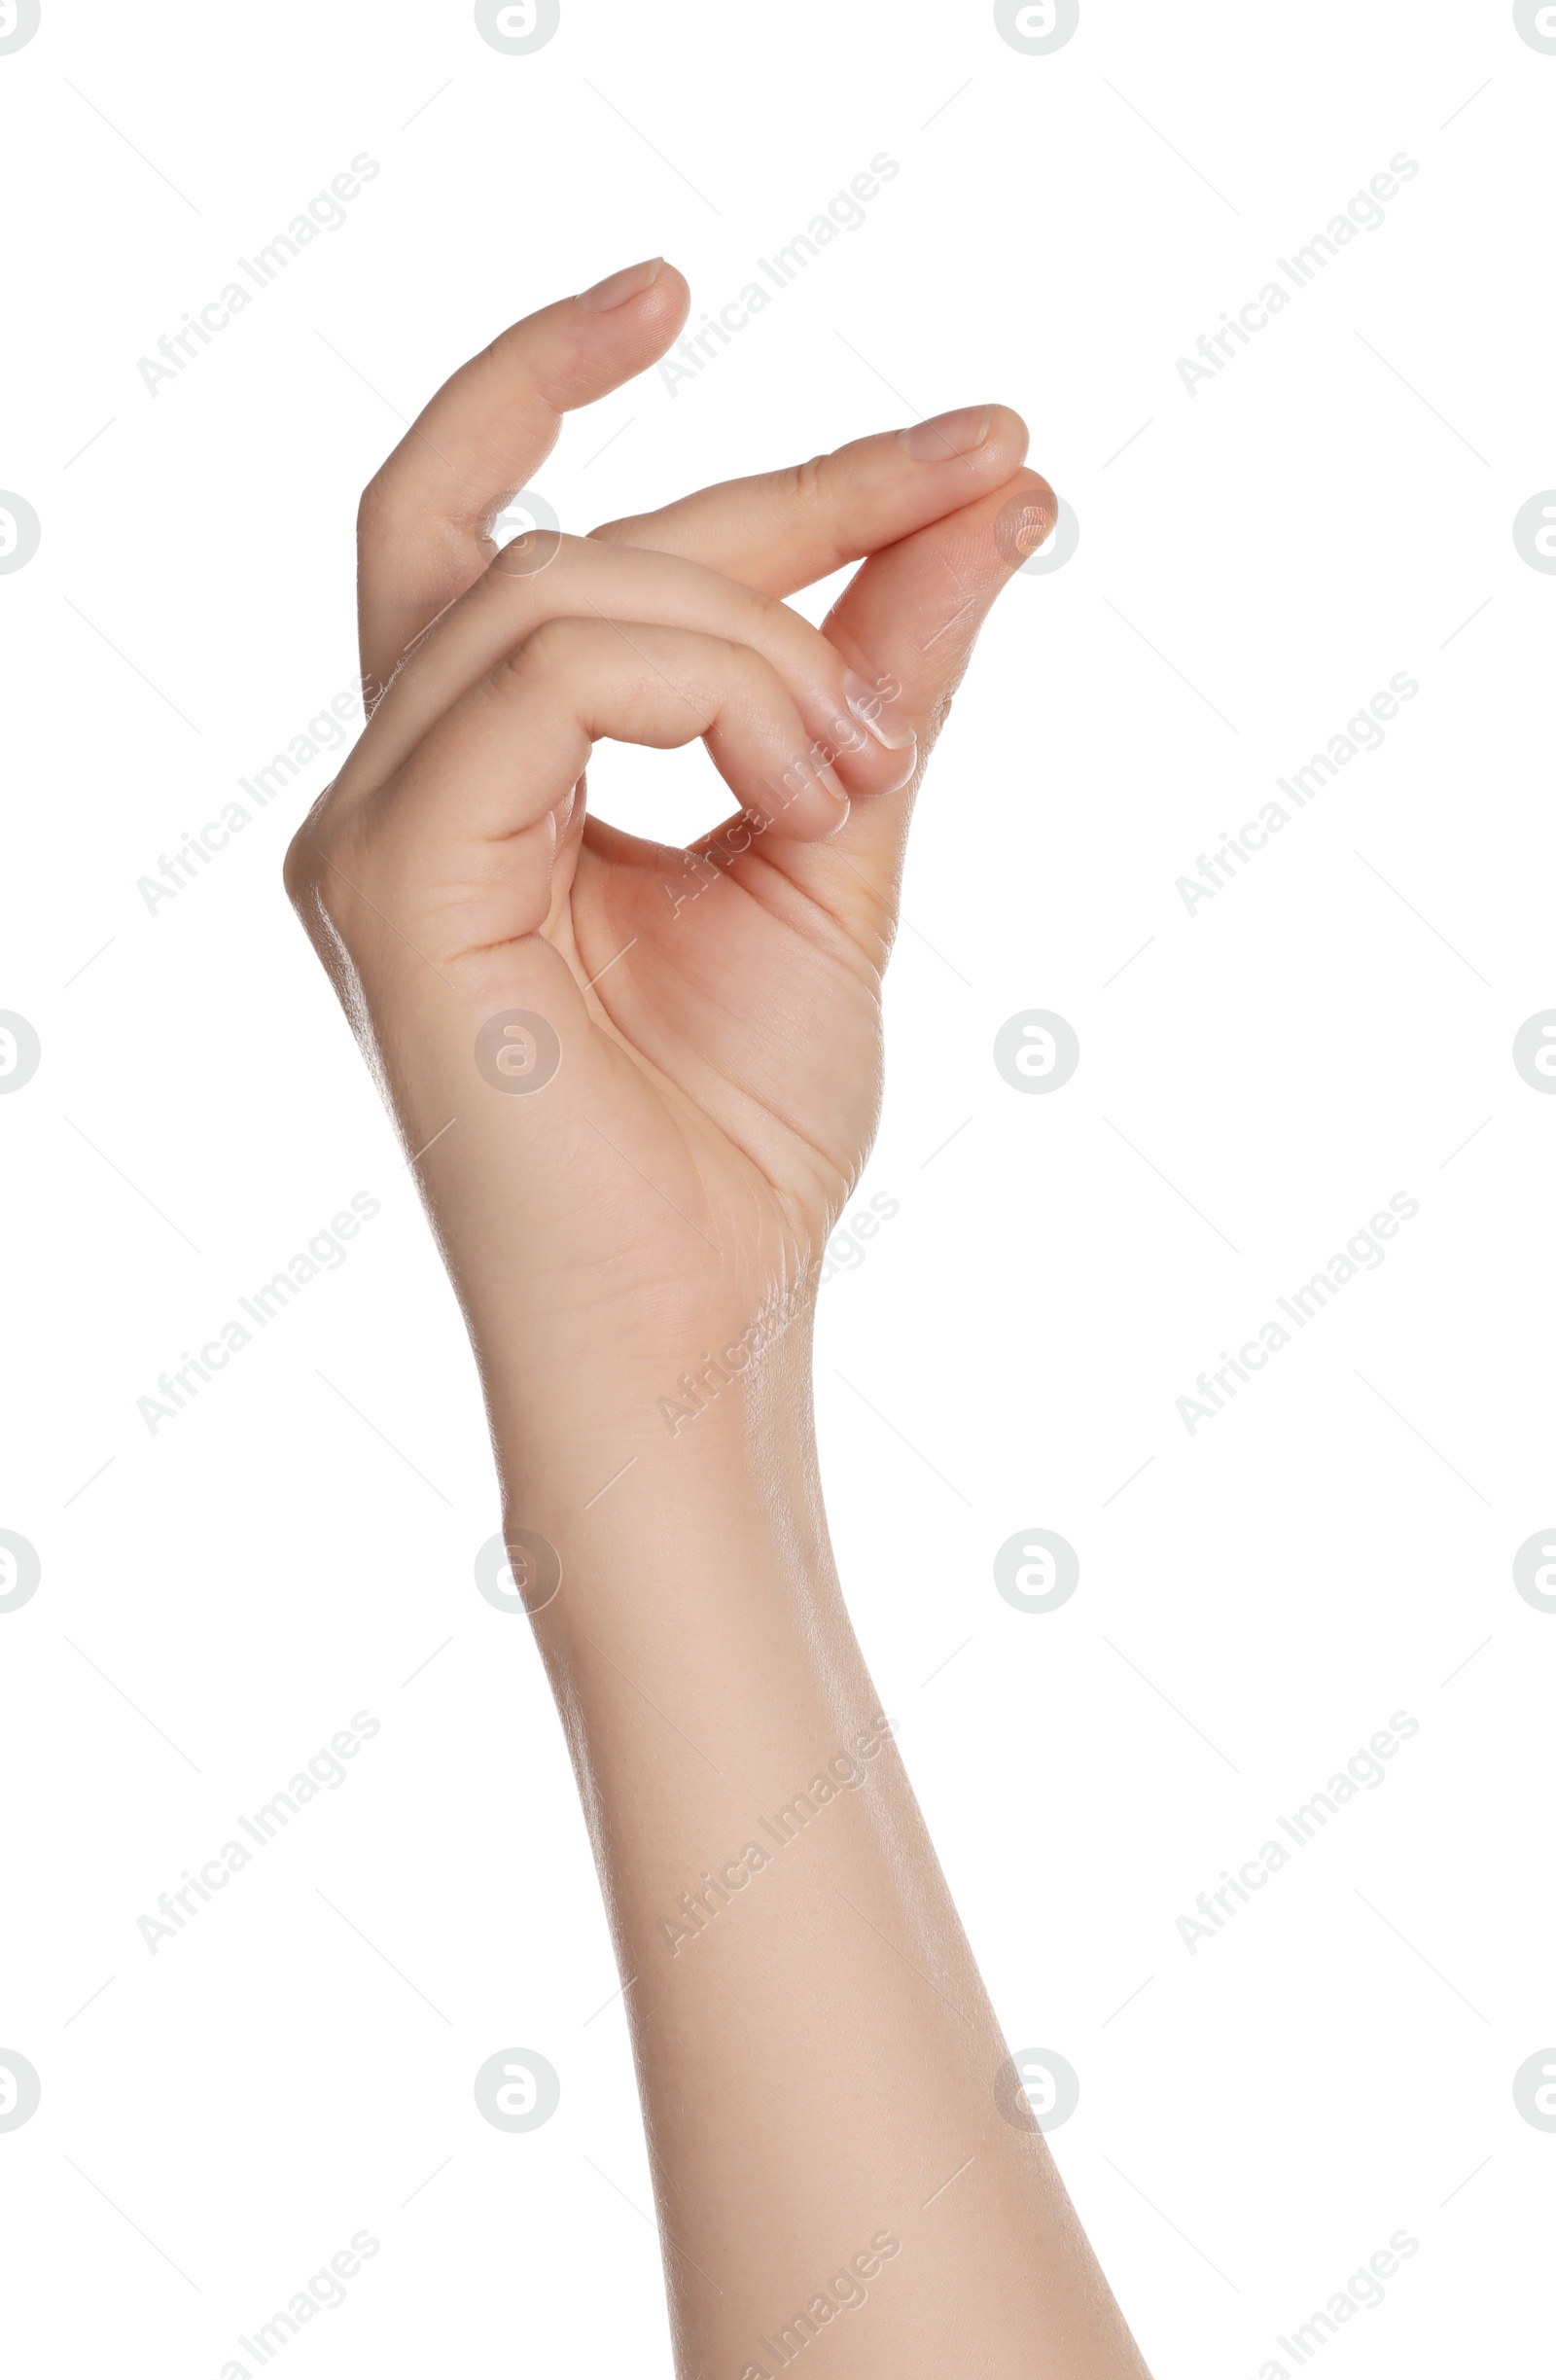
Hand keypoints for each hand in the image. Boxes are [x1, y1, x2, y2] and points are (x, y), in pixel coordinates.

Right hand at [285, 258, 1051, 1481]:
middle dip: (791, 497)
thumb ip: (877, 665)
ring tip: (871, 768)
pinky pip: (542, 677)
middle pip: (554, 537)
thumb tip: (991, 491)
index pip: (529, 536)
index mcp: (475, 782)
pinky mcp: (388, 879)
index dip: (683, 420)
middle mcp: (398, 788)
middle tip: (983, 476)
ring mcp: (372, 830)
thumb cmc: (741, 1135)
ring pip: (551, 584)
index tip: (918, 409)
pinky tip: (812, 786)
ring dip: (759, 636)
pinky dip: (707, 689)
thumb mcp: (836, 842)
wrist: (704, 1323)